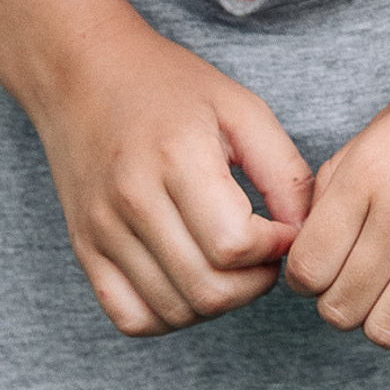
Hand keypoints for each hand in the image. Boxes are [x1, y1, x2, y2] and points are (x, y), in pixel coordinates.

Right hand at [28, 5, 312, 337]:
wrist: (84, 72)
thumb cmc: (169, 85)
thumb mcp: (240, 108)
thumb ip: (283, 171)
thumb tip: (305, 231)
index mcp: (177, 158)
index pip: (234, 246)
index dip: (274, 249)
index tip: (282, 228)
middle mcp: (132, 200)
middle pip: (207, 290)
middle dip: (254, 283)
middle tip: (264, 253)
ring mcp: (102, 230)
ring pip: (174, 311)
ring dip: (218, 301)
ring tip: (231, 263)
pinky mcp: (84, 249)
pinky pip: (132, 318)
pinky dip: (170, 315)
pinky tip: (190, 278)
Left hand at [284, 20, 389, 359]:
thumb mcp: (388, 121)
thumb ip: (343, 178)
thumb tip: (312, 236)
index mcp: (368, 168)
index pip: (306, 268)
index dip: (309, 278)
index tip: (330, 267)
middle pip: (340, 309)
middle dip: (345, 304)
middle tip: (366, 281)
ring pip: (387, 332)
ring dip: (386, 324)